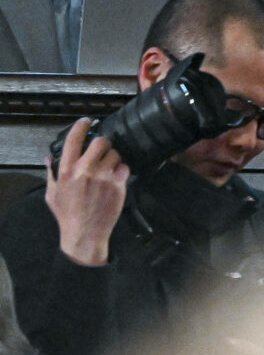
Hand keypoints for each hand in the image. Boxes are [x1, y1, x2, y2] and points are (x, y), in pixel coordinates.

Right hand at [46, 118, 127, 267]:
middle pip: (101, 142)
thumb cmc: (67, 214)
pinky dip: (123, 170)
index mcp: (66, 170)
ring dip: (113, 158)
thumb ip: (50, 173)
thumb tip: (48, 157)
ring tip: (109, 168)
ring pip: (115, 154)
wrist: (85, 233)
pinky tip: (117, 178)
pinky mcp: (118, 186)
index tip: (87, 121)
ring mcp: (103, 177)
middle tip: (103, 150)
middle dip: (103, 144)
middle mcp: (85, 170)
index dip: (81, 126)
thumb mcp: (52, 193)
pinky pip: (125, 168)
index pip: (73, 139)